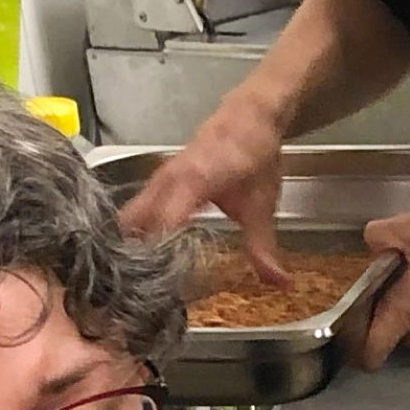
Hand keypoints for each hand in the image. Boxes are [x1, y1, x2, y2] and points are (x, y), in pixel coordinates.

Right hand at [116, 112, 286, 282]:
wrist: (249, 115)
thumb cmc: (253, 155)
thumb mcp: (262, 205)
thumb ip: (263, 246)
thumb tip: (279, 283)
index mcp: (192, 181)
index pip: (163, 223)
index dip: (156, 256)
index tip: (156, 289)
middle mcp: (167, 180)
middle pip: (135, 223)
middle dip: (133, 258)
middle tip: (136, 294)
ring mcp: (158, 179)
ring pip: (131, 216)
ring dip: (130, 247)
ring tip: (133, 284)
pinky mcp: (156, 182)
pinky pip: (137, 210)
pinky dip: (135, 234)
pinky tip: (142, 260)